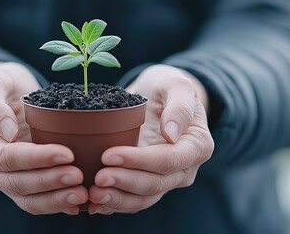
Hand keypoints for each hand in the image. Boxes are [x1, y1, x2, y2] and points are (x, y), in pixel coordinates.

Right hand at [0, 62, 87, 214]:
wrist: (9, 96)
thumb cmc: (2, 86)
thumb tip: (8, 133)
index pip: (5, 158)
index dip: (35, 159)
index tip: (66, 153)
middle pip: (17, 183)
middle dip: (49, 181)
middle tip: (78, 175)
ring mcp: (4, 182)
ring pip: (28, 200)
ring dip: (55, 200)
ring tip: (82, 193)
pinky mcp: (22, 188)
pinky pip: (38, 202)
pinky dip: (58, 204)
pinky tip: (78, 203)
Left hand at [88, 64, 213, 213]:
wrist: (157, 98)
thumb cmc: (167, 88)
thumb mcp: (176, 84)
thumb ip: (179, 106)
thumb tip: (170, 135)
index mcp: (197, 145)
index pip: (169, 159)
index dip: (140, 161)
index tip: (110, 155)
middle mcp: (184, 169)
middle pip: (155, 183)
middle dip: (125, 182)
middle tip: (98, 177)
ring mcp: (166, 181)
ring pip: (143, 199)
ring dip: (117, 199)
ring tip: (92, 194)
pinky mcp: (147, 186)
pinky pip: (131, 201)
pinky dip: (112, 205)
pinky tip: (92, 204)